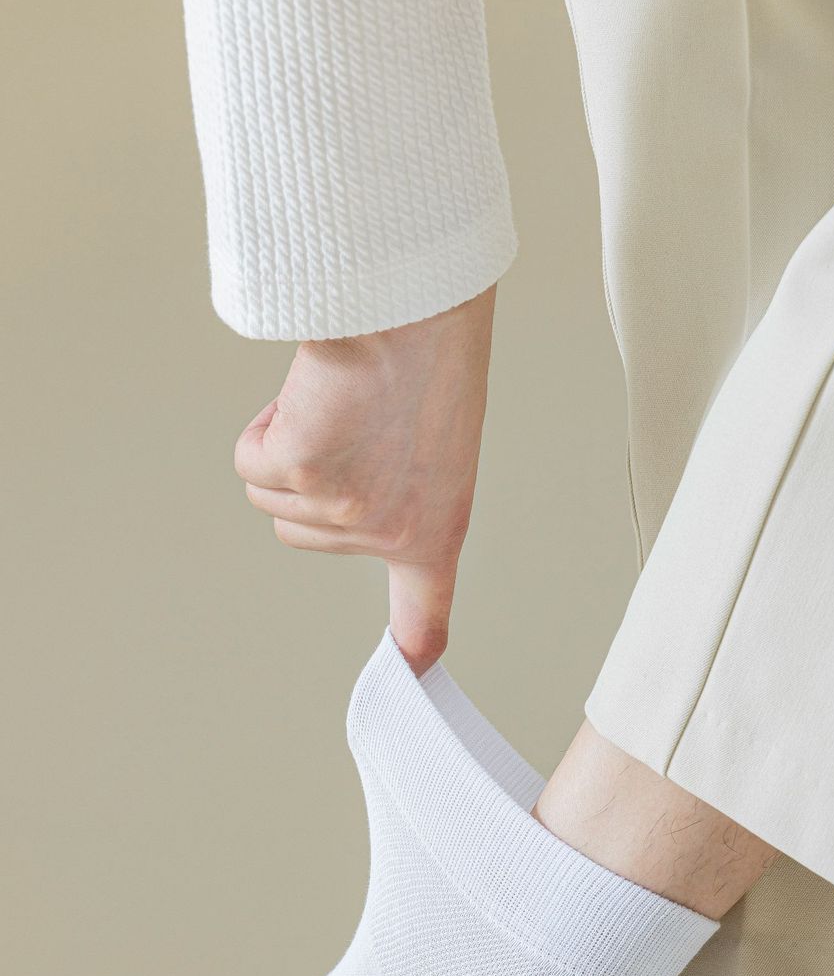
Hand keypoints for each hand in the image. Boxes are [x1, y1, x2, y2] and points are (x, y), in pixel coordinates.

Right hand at [233, 286, 496, 669]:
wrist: (413, 304)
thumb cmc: (429, 353)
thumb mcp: (435, 439)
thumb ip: (397, 484)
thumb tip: (346, 499)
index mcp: (438, 526)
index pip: (427, 609)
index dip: (414, 640)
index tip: (414, 671)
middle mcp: (393, 533)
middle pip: (303, 533)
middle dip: (310, 476)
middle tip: (355, 422)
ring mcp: (346, 511)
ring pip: (273, 498)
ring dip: (286, 447)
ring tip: (338, 405)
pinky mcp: (302, 473)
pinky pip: (252, 462)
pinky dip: (267, 424)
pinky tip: (312, 395)